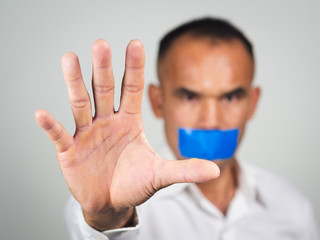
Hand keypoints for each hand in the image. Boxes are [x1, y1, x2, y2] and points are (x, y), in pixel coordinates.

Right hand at [35, 39, 219, 230]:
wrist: (112, 203)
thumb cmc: (135, 184)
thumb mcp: (161, 175)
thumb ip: (185, 170)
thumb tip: (216, 171)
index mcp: (129, 122)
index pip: (133, 88)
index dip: (134, 68)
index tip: (135, 43)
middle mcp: (107, 121)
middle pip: (105, 89)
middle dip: (103, 68)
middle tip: (101, 44)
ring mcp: (87, 134)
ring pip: (80, 103)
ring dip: (74, 83)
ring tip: (69, 59)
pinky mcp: (70, 150)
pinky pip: (59, 135)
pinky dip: (51, 126)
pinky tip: (42, 114)